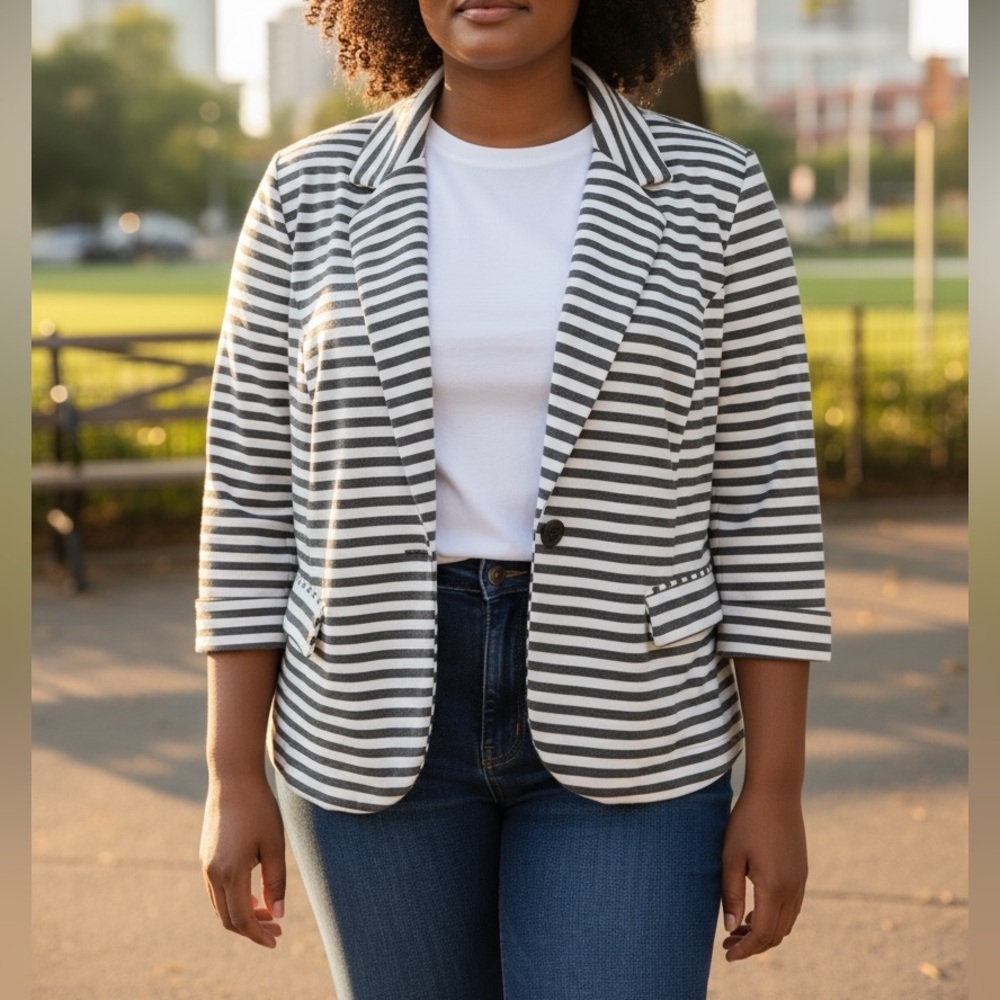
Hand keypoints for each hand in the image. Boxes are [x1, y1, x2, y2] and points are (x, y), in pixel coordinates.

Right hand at [200, 774, 286, 947]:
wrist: (232, 778)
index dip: (258, 933)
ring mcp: (205, 864)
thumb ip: (276, 881)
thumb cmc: (259, 808)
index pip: (241, 918)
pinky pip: (216, 890)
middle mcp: (212, 872)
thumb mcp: (274, 844)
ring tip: (268, 914)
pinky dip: (233, 900)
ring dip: (242, 914)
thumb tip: (278, 914)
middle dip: (252, 928)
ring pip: (220, 905)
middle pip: (227, 917)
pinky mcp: (205, 855)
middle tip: (277, 930)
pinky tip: (253, 895)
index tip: (276, 940)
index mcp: (229, 871)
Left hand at [719, 782, 807, 961]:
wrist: (776, 791)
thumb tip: (731, 929)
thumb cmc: (747, 821)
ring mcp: (800, 881)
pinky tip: (755, 910)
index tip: (727, 955)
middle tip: (727, 943)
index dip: (745, 949)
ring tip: (737, 929)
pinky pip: (791, 907)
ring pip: (786, 923)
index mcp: (774, 887)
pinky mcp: (801, 872)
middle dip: (753, 945)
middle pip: (776, 934)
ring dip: (764, 932)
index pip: (762, 934)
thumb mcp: (732, 856)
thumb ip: (732, 894)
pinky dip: (774, 917)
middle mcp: (793, 888)